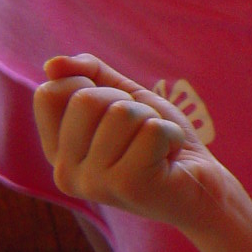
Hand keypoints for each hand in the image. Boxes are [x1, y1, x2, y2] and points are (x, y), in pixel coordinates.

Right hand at [33, 53, 229, 233]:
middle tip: (142, 133)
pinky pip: (151, 130)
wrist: (202, 187)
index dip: (92, 87)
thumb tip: (53, 64)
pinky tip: (169, 159)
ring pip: (122, 112)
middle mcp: (65, 172)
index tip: (116, 113)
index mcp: (56, 153)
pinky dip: (170, 134)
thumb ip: (90, 75)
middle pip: (85, 99)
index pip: (49, 94)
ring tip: (157, 147)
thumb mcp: (123, 98)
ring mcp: (93, 183)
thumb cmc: (160, 141)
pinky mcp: (127, 185)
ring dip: (152, 120)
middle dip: (127, 104)